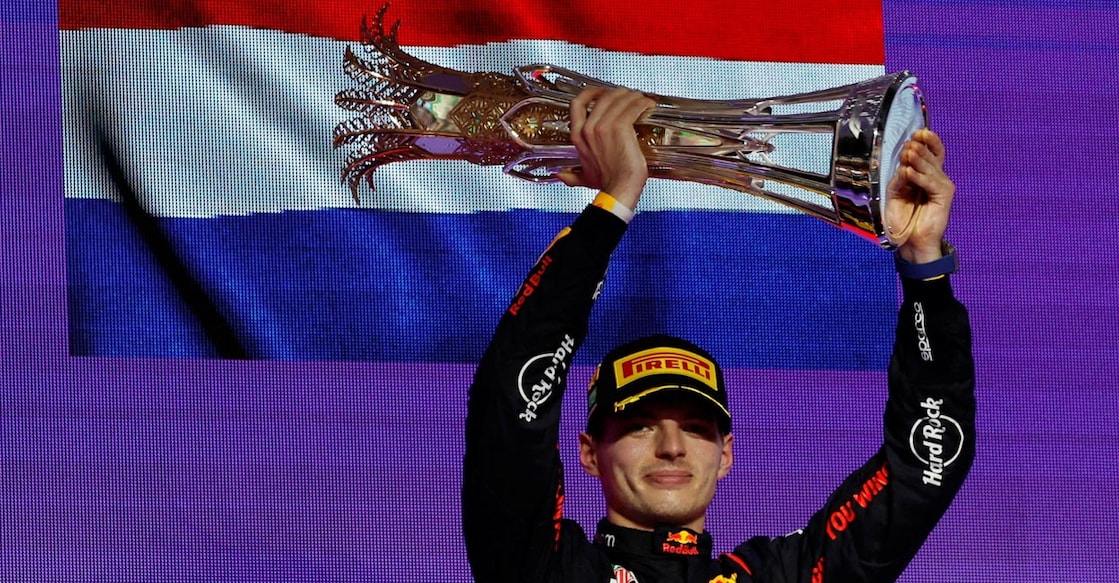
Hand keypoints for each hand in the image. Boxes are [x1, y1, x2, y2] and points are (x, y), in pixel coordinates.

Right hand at [557, 87, 656, 210]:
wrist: (619, 190)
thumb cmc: (606, 184)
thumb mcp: (584, 177)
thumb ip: (572, 176)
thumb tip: (561, 176)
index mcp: (578, 136)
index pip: (577, 103)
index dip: (592, 92)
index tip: (604, 92)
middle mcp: (588, 128)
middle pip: (604, 96)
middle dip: (620, 94)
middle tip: (632, 97)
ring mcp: (603, 126)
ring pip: (620, 99)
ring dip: (634, 97)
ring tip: (643, 101)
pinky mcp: (621, 127)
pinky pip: (633, 107)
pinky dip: (642, 103)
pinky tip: (648, 106)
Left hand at [886, 129, 955, 262]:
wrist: (909, 240)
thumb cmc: (902, 217)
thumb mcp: (896, 192)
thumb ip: (900, 178)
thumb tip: (903, 164)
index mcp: (926, 174)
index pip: (932, 151)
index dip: (927, 140)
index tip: (917, 132)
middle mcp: (936, 178)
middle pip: (933, 156)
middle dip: (921, 148)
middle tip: (910, 142)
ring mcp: (942, 186)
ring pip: (931, 168)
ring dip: (918, 160)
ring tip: (908, 152)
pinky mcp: (944, 197)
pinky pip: (931, 183)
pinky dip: (919, 177)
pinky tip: (909, 172)